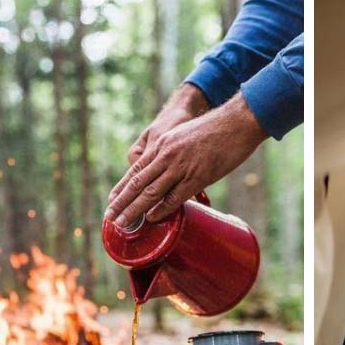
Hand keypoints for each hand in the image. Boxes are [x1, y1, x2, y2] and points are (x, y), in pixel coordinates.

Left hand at [106, 93, 266, 228]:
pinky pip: (175, 196)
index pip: (135, 170)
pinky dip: (161, 209)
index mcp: (161, 145)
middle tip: (109, 218)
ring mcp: (180, 166)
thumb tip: (166, 171)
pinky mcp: (197, 176)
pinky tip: (151, 218)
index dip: (121, 188)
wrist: (234, 121)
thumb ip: (171, 152)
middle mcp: (166, 156)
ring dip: (135, 210)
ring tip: (122, 223)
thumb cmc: (212, 129)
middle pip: (137, 183)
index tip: (111, 201)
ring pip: (151, 192)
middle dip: (122, 202)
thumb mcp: (182, 136)